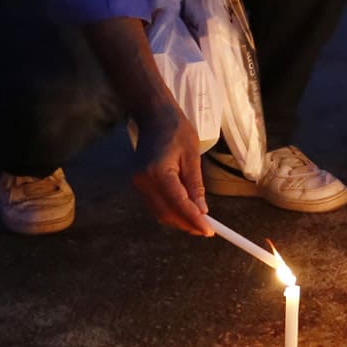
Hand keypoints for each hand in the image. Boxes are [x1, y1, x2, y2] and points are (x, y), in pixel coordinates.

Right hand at [128, 105, 211, 234]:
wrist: (153, 116)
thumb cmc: (176, 130)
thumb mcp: (192, 155)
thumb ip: (195, 185)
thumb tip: (202, 211)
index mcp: (157, 172)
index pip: (178, 203)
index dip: (193, 220)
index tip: (209, 230)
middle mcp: (143, 180)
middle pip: (166, 213)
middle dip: (186, 224)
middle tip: (207, 230)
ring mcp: (137, 183)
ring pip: (159, 212)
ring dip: (179, 220)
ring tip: (199, 223)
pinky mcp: (138, 183)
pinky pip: (155, 204)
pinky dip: (170, 211)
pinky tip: (185, 211)